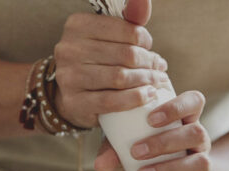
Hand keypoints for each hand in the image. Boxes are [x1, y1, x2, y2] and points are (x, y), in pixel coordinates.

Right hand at [52, 1, 168, 128]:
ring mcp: (69, 77)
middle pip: (125, 55)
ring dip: (145, 80)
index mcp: (77, 25)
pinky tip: (147, 95)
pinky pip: (111, 101)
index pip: (125, 29)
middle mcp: (69, 49)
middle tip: (159, 69)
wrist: (73, 95)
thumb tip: (143, 2)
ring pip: (119, 77)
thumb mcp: (110, 36)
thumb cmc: (97, 60)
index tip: (149, 48)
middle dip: (149, 62)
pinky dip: (135, 98)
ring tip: (156, 81)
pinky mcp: (74, 102)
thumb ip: (129, 19)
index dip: (144, 39)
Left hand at [95, 90, 213, 170]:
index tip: (150, 119)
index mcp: (182, 122)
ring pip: (202, 162)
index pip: (194, 102)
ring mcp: (202, 167)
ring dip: (170, 168)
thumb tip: (100, 164)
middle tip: (136, 152)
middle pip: (197, 132)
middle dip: (164, 142)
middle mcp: (197, 142)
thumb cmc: (140, 162)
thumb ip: (113, 152)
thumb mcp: (124, 153)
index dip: (177, 107)